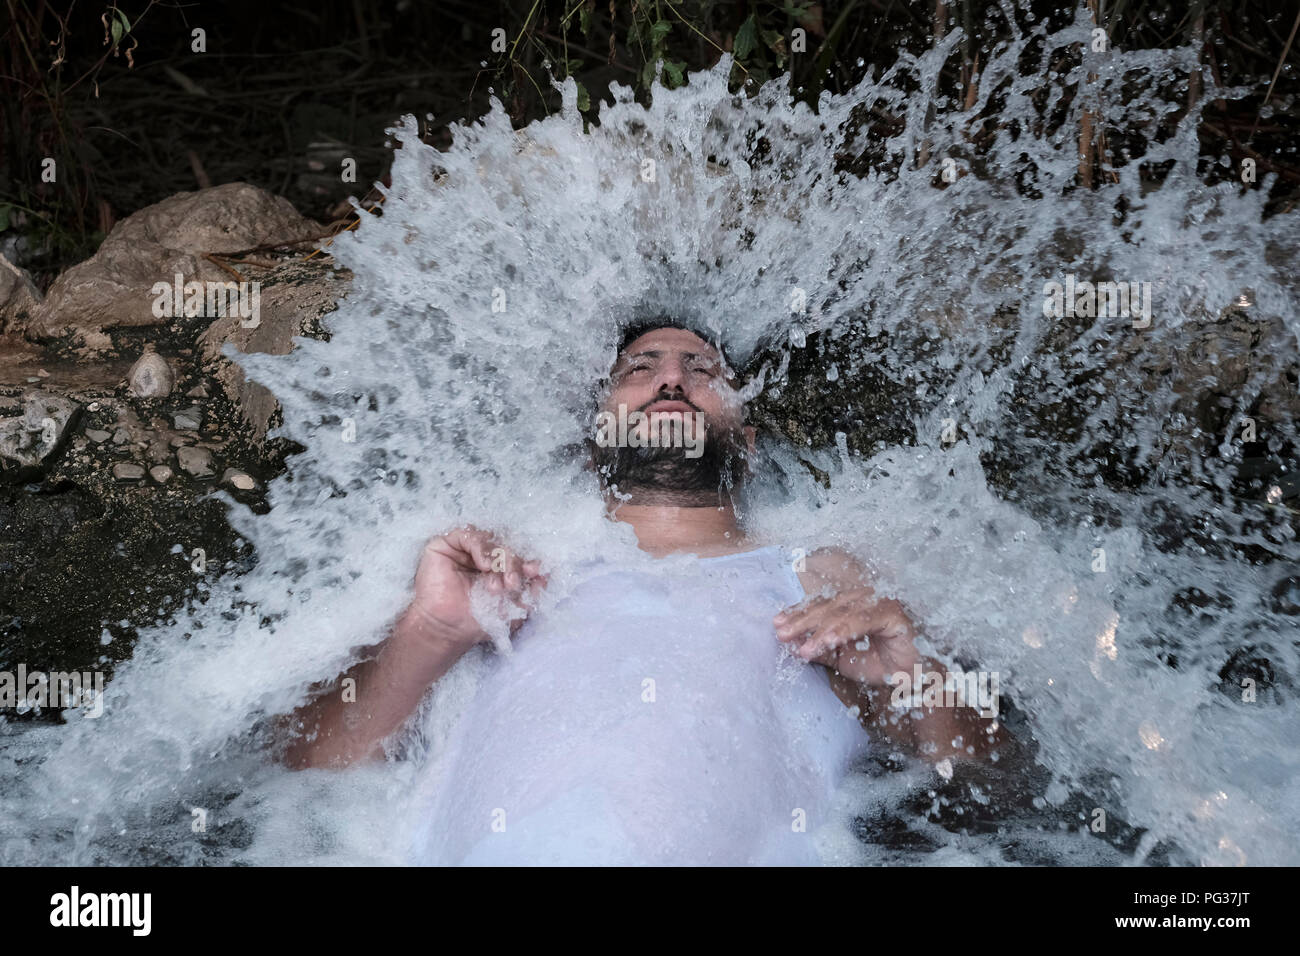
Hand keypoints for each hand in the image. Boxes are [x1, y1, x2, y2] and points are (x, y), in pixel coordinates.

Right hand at [401, 526, 545, 651]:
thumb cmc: (476, 621)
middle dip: (515, 564)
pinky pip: (469, 534)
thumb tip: (546, 576)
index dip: (529, 561)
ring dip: (500, 559)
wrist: (446, 629)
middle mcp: (483, 556)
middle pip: (507, 546)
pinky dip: (482, 547)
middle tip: (513, 583)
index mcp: (499, 569)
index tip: (536, 572)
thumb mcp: (513, 610)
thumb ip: (531, 593)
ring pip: (491, 540)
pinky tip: (485, 565)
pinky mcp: (446, 545)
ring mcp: (465, 550)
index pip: (518, 556)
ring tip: (496, 584)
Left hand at [774, 586, 921, 686]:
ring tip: (803, 648)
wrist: (914, 678)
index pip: (820, 604)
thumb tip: (791, 644)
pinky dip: (843, 630)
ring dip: (819, 630)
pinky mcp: (893, 613)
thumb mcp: (842, 658)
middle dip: (802, 620)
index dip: (798, 613)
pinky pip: (863, 620)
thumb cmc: (880, 663)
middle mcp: (864, 597)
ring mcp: (879, 602)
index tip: (777, 624)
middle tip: (782, 633)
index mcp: (851, 603)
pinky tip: (827, 641)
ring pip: (842, 612)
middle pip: (827, 605)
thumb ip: (819, 649)